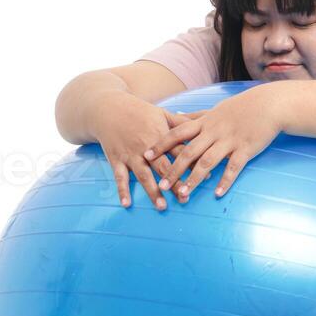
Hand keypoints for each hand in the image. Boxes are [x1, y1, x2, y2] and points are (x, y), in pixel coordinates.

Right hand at [91, 92, 212, 209]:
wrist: (109, 109)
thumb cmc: (139, 111)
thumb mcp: (162, 113)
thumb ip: (183, 122)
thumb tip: (206, 120)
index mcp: (161, 136)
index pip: (180, 153)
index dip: (192, 165)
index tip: (204, 178)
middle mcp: (146, 147)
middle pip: (163, 167)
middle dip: (174, 183)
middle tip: (185, 198)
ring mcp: (131, 155)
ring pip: (143, 175)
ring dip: (152, 191)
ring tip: (162, 206)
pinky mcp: (117, 160)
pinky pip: (119, 177)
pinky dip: (122, 191)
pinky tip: (127, 204)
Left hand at [142, 85, 283, 199]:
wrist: (268, 105)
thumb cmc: (241, 108)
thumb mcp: (215, 109)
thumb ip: (195, 116)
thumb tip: (175, 115)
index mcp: (205, 123)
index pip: (177, 133)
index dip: (161, 145)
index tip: (146, 155)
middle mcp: (214, 132)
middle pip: (189, 152)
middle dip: (174, 169)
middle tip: (161, 184)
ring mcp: (230, 141)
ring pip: (208, 162)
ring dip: (195, 179)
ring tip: (184, 192)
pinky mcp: (246, 149)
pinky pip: (233, 167)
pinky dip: (225, 181)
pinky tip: (217, 193)